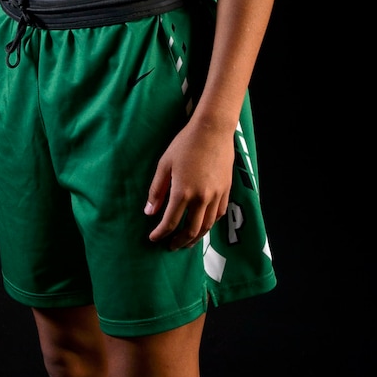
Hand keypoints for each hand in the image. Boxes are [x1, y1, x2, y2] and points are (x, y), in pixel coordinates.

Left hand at [144, 117, 234, 248]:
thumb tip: (149, 212)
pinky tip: (202, 225)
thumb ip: (157, 191)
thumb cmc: (185, 144)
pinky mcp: (226, 190)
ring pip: (207, 226)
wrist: (213, 130)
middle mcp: (201, 197)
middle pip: (191, 230)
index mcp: (183, 191)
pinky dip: (209, 224)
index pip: (170, 222)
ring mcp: (216, 195)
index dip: (160, 234)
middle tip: (170, 246)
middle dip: (179, 241)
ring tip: (186, 242)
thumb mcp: (164, 165)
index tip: (154, 238)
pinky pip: (218, 214)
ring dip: (195, 237)